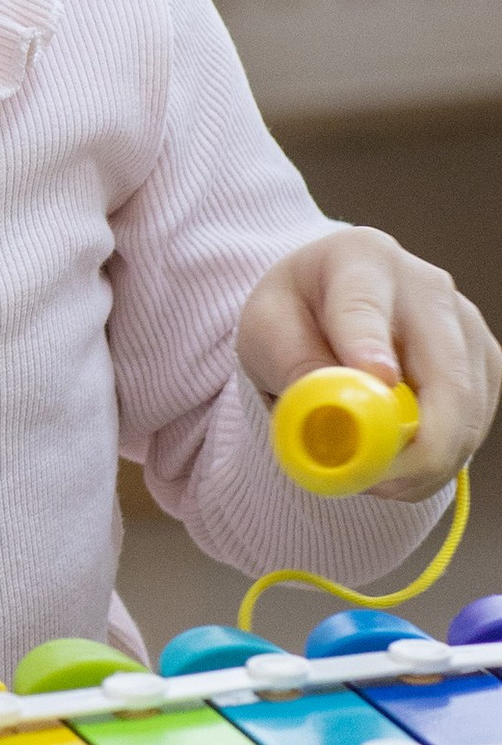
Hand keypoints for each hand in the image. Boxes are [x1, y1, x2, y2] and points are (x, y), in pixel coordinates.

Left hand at [238, 227, 501, 500]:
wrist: (326, 305)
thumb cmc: (293, 314)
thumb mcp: (265, 331)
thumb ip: (292, 366)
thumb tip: (333, 414)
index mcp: (362, 260)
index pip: (366, 307)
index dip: (370, 348)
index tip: (374, 383)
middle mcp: (428, 287)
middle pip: (445, 375)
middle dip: (417, 445)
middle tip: (371, 483)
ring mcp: (467, 326)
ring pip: (467, 413)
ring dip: (421, 463)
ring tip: (365, 475)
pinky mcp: (485, 364)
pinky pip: (474, 428)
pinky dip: (436, 462)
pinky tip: (396, 463)